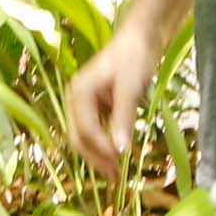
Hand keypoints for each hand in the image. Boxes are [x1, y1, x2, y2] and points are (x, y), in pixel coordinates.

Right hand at [63, 25, 159, 177]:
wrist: (140, 39)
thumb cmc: (133, 58)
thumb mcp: (129, 88)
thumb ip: (123, 119)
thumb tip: (120, 150)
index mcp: (78, 93)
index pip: (85, 130)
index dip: (101, 149)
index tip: (121, 161)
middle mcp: (75, 100)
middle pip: (79, 137)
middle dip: (96, 158)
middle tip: (116, 177)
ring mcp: (84, 104)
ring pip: (85, 137)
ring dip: (99, 155)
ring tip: (116, 172)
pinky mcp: (95, 106)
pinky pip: (95, 131)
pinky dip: (105, 144)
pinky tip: (118, 153)